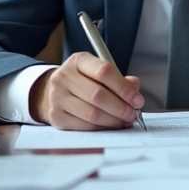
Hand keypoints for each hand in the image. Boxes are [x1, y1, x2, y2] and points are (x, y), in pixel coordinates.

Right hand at [28, 52, 143, 129]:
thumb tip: (134, 88)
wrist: (51, 92)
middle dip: (121, 107)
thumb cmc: (80, 81)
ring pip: (92, 113)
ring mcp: (57, 97)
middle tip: (132, 114)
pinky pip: (84, 126)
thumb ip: (118, 79)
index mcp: (78, 61)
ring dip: (113, 120)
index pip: (104, 72)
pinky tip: (109, 126)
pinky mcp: (56, 116)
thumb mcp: (97, 72)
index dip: (124, 88)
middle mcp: (64, 77)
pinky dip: (101, 128)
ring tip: (123, 121)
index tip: (137, 99)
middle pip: (98, 95)